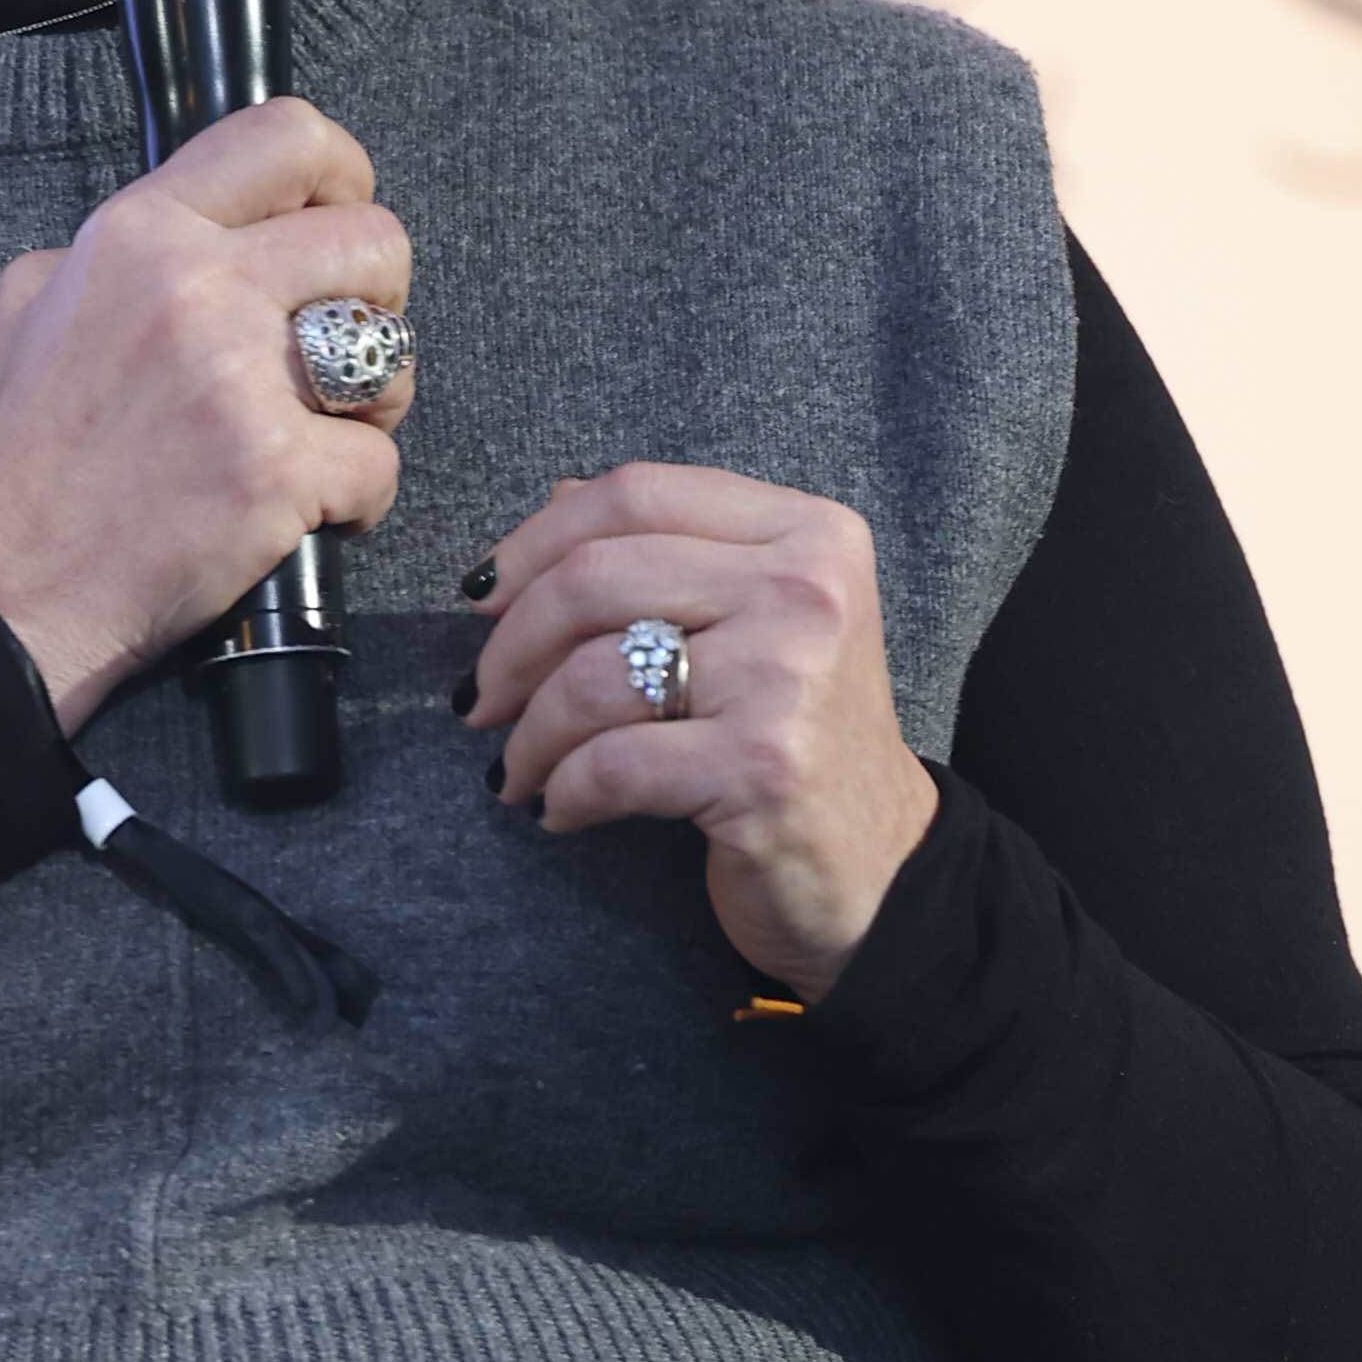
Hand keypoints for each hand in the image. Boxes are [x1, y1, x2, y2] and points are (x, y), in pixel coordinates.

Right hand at [0, 100, 411, 733]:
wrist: (9, 580)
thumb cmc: (28, 456)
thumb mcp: (37, 303)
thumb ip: (122, 249)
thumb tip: (200, 230)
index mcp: (141, 233)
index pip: (284, 134)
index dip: (342, 172)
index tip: (336, 220)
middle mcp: (196, 286)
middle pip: (373, 239)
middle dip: (381, 298)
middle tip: (343, 350)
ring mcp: (240, 377)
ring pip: (395, 352)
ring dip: (378, 401)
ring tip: (321, 434)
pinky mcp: (276, 467)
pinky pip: (380, 463)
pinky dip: (356, 499)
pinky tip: (303, 512)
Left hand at [460, 466, 938, 996]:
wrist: (878, 866)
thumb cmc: (799, 737)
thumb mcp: (759, 621)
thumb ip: (670, 549)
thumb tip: (554, 499)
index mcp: (809, 532)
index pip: (637, 495)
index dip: (535, 541)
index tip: (484, 598)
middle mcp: (807, 589)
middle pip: (597, 577)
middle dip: (510, 646)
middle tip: (482, 700)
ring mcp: (788, 676)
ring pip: (592, 675)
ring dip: (529, 733)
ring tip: (517, 768)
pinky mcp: (761, 766)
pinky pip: (611, 764)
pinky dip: (564, 791)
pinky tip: (560, 809)